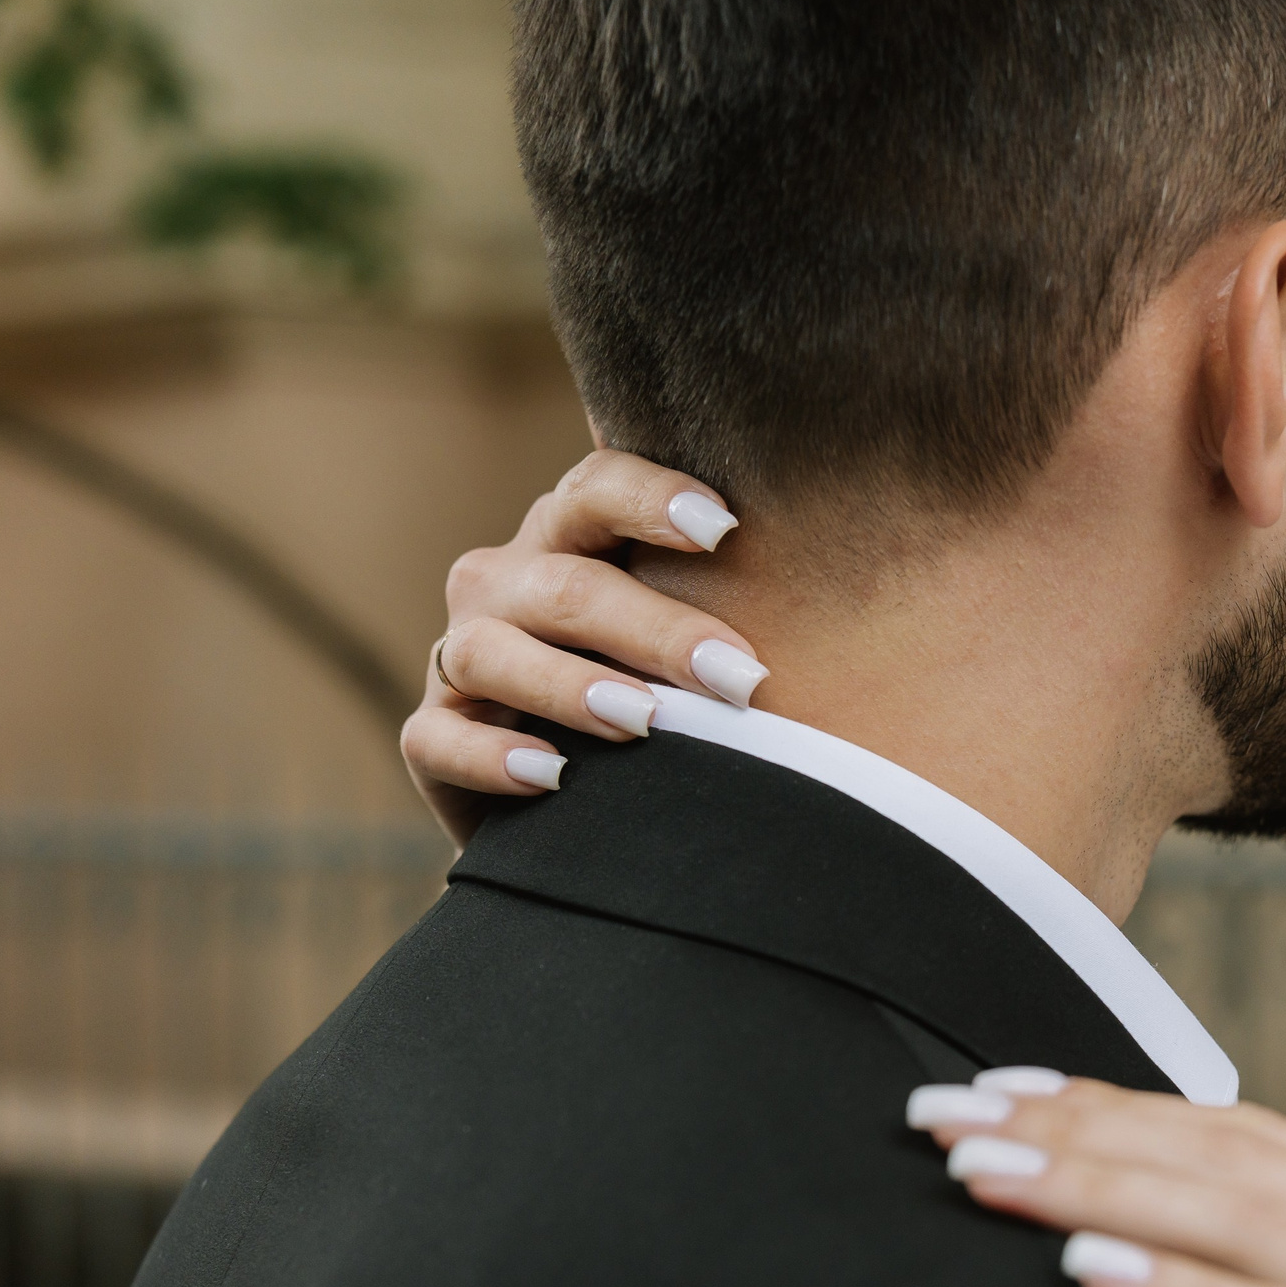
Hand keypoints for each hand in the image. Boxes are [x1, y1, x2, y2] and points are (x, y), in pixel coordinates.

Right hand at [401, 451, 770, 849]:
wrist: (580, 797)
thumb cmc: (660, 690)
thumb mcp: (689, 638)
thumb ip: (735, 594)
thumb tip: (852, 575)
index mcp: (567, 540)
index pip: (594, 489)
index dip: (650, 498)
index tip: (724, 527)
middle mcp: (504, 585)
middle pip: (566, 584)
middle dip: (655, 629)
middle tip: (739, 676)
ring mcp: (460, 658)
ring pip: (489, 650)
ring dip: (569, 685)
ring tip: (645, 721)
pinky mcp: (432, 735)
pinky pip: (440, 737)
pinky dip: (492, 757)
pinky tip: (554, 777)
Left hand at [913, 1075, 1285, 1286]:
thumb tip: (1158, 1250)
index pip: (1246, 1137)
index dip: (1113, 1106)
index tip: (996, 1093)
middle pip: (1231, 1158)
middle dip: (1078, 1128)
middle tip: (947, 1114)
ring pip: (1246, 1220)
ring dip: (1098, 1189)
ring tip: (980, 1175)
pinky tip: (1086, 1273)